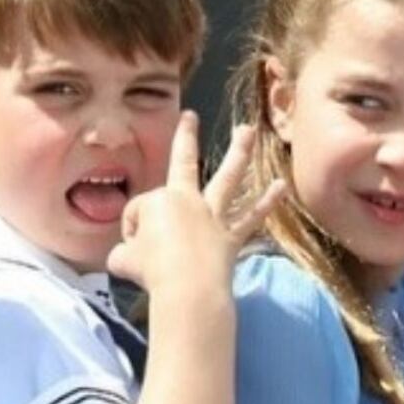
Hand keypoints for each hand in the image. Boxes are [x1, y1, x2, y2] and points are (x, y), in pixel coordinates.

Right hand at [107, 112, 283, 290]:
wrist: (186, 287)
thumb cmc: (150, 271)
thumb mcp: (121, 260)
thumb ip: (125, 253)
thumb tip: (127, 256)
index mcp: (157, 201)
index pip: (139, 210)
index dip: (132, 232)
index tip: (134, 252)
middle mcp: (187, 200)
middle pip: (184, 163)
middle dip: (186, 137)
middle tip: (190, 116)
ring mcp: (213, 215)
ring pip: (227, 177)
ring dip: (239, 152)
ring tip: (249, 130)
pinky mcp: (232, 234)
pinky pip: (252, 216)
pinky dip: (267, 202)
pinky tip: (281, 186)